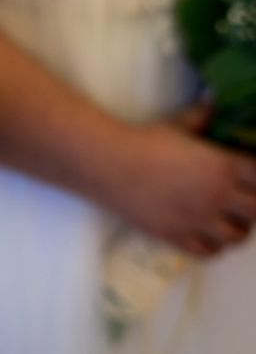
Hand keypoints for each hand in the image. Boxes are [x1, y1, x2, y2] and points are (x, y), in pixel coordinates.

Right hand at [102, 117, 255, 256]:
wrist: (110, 165)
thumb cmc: (144, 142)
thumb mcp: (178, 125)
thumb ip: (202, 116)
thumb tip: (213, 101)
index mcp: (222, 167)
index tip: (249, 173)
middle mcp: (217, 197)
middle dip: (254, 203)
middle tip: (242, 197)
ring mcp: (198, 221)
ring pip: (238, 236)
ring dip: (238, 227)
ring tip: (228, 218)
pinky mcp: (177, 236)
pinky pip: (210, 252)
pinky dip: (214, 245)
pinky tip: (207, 234)